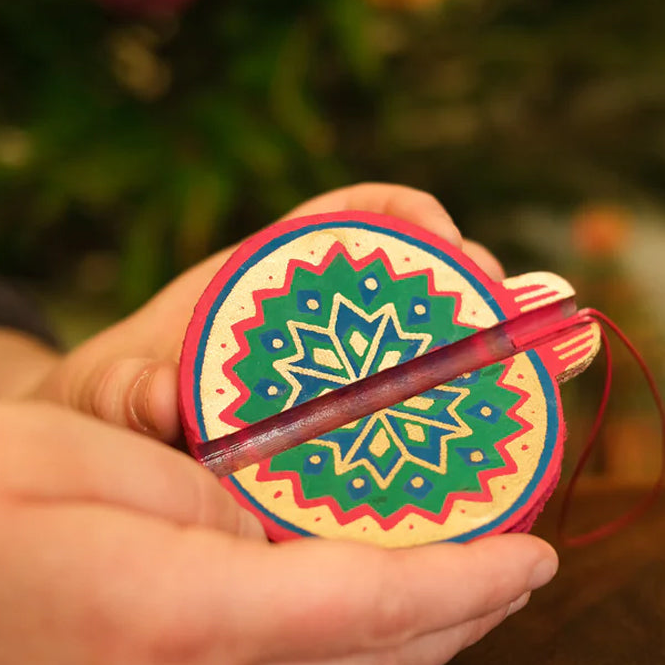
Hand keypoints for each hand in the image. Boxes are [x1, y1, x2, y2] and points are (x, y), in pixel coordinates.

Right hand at [0, 402, 556, 664]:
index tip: (535, 555)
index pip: (377, 606)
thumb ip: (211, 501)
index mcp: (186, 621)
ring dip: (413, 641)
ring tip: (465, 589)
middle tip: (522, 571)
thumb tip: (286, 524)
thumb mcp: (92, 463)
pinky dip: (345, 656)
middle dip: (465, 619)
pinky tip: (357, 615)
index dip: (473, 582)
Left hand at [29, 183, 504, 442]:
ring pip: (444, 349)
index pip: (359, 216)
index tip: (450, 246)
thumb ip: (127, 387)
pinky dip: (481, 419)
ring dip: (504, 349)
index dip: (414, 217)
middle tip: (517, 318)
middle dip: (481, 287)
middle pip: (424, 281)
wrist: (125, 449)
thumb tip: (162, 398)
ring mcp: (356, 376)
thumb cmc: (120, 400)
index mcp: (276, 278)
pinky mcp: (369, 433)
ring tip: (550, 368)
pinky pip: (433, 419)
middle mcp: (330, 318)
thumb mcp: (114, 388)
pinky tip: (517, 444)